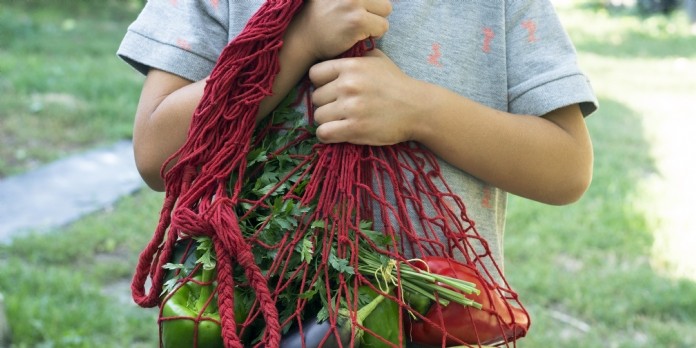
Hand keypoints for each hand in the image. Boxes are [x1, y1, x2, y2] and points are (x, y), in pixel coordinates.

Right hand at [290, 0, 391, 60]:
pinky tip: (357, 35)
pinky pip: (382, 27)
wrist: (303, 38)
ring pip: (386, 10)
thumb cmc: (320, 18)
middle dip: (375, 11)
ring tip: (358, 27)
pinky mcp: (358, 20)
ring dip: (376, 22)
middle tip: (359, 20)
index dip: (370, 4)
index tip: (357, 12)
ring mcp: (354, 2)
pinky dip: (374, 34)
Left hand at [309, 49, 423, 144]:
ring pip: (318, 116)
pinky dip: (327, 135)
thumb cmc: (398, 84)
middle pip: (316, 97)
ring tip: (340, 121)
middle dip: (326, 104)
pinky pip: (324, 133)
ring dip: (327, 121)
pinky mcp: (355, 128)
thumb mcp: (377, 60)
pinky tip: (337, 133)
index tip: (331, 91)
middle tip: (339, 108)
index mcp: (351, 66)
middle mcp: (348, 85)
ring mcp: (351, 107)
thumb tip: (339, 55)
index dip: (321, 83)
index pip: (314, 74)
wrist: (418, 108)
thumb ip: (355, 57)